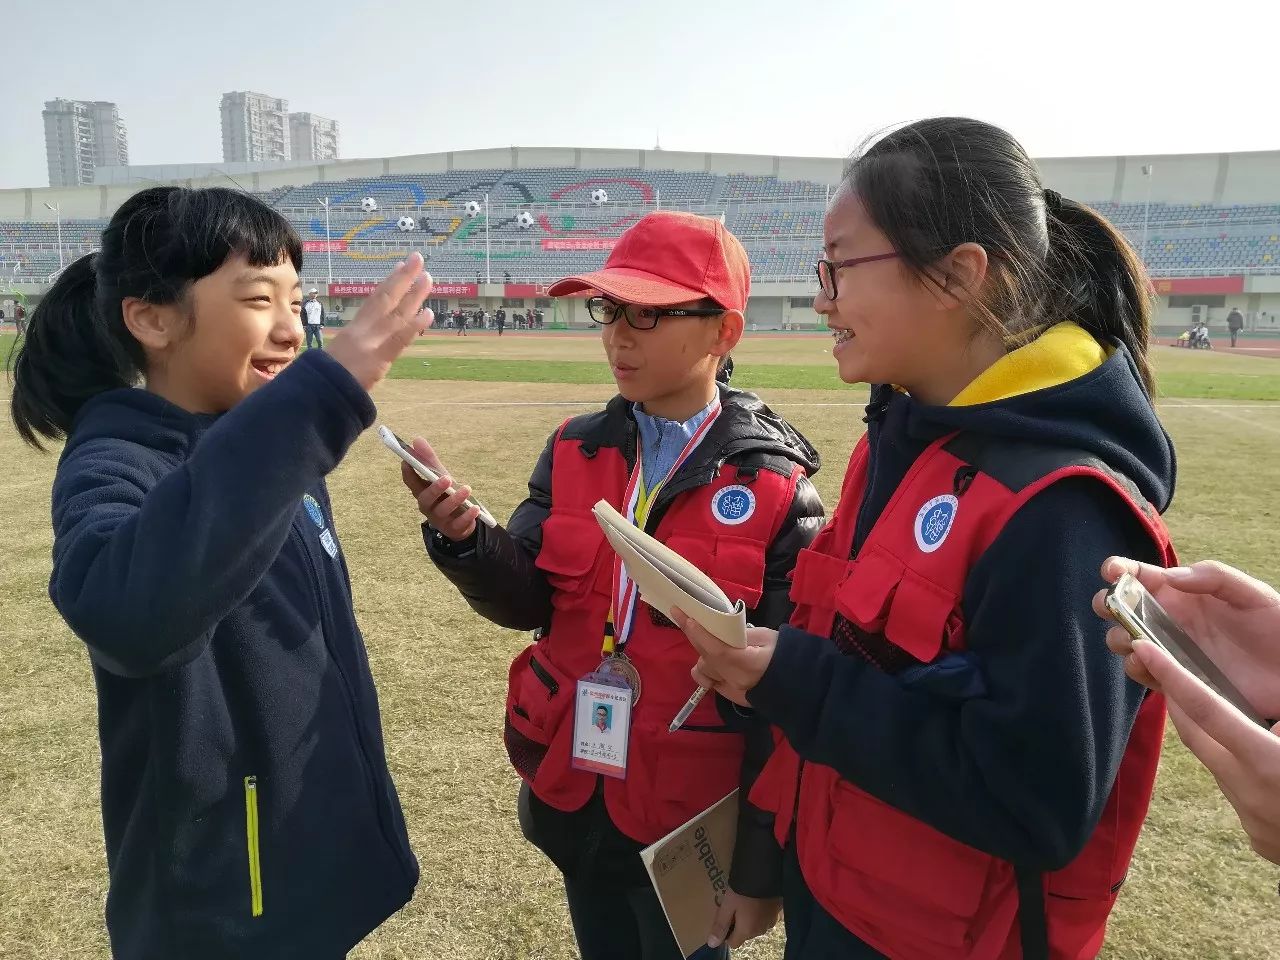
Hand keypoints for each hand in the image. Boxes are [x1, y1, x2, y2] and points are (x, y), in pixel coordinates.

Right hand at [327, 254, 433, 391]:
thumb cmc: (323, 381)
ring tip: (428, 279)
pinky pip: (399, 340)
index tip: (401, 267)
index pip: (374, 302)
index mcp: (352, 331)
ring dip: (414, 295)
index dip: (389, 284)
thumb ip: (355, 350)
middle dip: (403, 278)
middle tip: (418, 259)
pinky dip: (414, 326)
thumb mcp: (337, 359)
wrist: (316, 396)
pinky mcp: (377, 360)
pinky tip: (428, 313)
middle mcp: (361, 332)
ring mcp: (370, 344)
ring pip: (395, 314)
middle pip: (385, 299)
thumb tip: (367, 345)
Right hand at [401, 438, 479, 540]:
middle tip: (446, 478)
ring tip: (467, 489)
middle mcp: (427, 506)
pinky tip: (475, 508)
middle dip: (435, 488)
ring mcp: (440, 519)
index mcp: (422, 492)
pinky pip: (459, 523)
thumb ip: (430, 460)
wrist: (461, 521)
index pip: (410, 482)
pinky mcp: (453, 528)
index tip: (407, 461)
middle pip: (426, 498)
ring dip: (455, 499)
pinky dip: (467, 516)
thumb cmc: (446, 495)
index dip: (408, 472)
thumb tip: (417, 439)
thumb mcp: (441, 477)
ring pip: (443, 510)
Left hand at [671, 609, 776, 707]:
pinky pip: (708, 682)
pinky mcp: (730, 696)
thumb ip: (743, 633)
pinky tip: (710, 662)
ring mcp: (732, 691)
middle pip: (707, 657)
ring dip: (703, 654)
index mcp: (750, 664)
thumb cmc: (784, 655)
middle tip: (681, 614)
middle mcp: (737, 680)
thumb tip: (722, 628)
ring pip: (704, 670)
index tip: (687, 618)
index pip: (719, 650)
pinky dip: (705, 670)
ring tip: (710, 642)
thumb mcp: (768, 637)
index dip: (701, 635)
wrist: (796, 684)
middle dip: (693, 635)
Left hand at [706, 888, 781, 948]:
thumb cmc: (743, 889)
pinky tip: (757, 899)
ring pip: (755, 926)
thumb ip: (720, 925)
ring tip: (744, 901)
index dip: (726, 933)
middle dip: (738, 924)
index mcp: (747, 931)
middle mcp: (760, 930)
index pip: (733, 943)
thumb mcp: (728, 905)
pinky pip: (765, 918)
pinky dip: (760, 912)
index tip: (723, 918)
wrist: (765, 872)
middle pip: (744, 934)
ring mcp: (771, 921)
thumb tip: (712, 944)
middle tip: (733, 906)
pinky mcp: (778, 912)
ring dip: (750, 918)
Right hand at [1093, 557, 1279, 717]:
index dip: (1119, 569)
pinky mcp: (1176, 680)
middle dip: (1107, 605)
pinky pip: (1145, 673)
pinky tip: (1146, 663)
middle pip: (1120, 608)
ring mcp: (1169, 650)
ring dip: (1119, 639)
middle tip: (1112, 609)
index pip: (1140, 575)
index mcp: (1183, 592)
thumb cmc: (1277, 627)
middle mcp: (1169, 619)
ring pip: (1125, 641)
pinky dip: (1137, 668)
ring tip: (1134, 641)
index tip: (1112, 573)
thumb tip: (1170, 576)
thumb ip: (1215, 576)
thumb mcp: (1254, 594)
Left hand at [1129, 637, 1279, 863]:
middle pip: (1196, 737)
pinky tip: (1264, 771)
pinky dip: (1242, 775)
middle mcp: (1248, 791)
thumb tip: (1271, 722)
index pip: (1207, 709)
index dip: (1173, 676)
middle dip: (1178, 703)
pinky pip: (1240, 796)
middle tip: (1169, 674)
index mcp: (1267, 762)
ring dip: (1216, 743)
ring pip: (1219, 768)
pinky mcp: (1257, 838)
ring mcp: (1250, 819)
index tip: (1145, 649)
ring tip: (1227, 720)